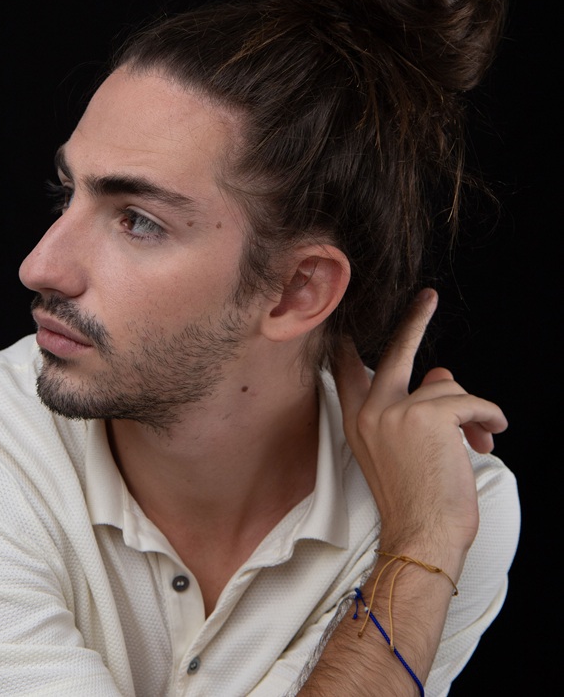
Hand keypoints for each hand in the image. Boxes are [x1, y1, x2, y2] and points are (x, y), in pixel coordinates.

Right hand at [333, 289, 507, 561]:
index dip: (348, 348)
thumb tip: (439, 375)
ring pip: (447, 387)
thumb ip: (412, 409)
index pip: (345, 373)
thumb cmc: (415, 501)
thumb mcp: (399, 451)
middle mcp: (371, 412)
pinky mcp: (428, 415)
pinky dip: (489, 417)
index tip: (344, 328)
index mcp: (358, 423)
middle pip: (397, 352)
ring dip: (471, 412)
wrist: (421, 536)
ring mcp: (396, 410)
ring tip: (478, 440)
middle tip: (428, 297)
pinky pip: (471, 402)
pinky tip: (490, 437)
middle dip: (415, 320)